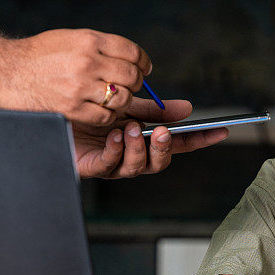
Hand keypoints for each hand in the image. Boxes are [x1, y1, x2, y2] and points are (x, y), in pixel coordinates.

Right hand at [0, 29, 151, 125]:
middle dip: (135, 83)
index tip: (144, 68)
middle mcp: (87, 62)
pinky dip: (106, 116)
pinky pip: (105, 116)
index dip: (143, 62)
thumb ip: (99, 46)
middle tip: (129, 86)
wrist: (4, 71)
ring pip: (121, 98)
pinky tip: (98, 110)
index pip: (132, 51)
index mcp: (89, 41)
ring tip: (112, 99)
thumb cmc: (38, 55)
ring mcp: (80, 87)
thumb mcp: (69, 38)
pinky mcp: (72, 109)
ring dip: (122, 101)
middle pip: (131, 75)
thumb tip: (131, 58)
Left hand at [73, 98, 227, 177]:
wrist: (55, 109)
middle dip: (163, 148)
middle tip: (161, 132)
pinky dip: (115, 150)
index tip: (220, 131)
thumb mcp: (128, 106)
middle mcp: (132, 156)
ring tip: (130, 128)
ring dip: (137, 148)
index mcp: (145, 141)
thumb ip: (157, 110)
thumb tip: (189, 109)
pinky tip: (114, 136)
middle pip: (159, 162)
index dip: (200, 140)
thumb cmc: (92, 112)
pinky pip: (108, 165)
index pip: (179, 144)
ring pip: (135, 167)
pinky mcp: (92, 167)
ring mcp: (113, 164)